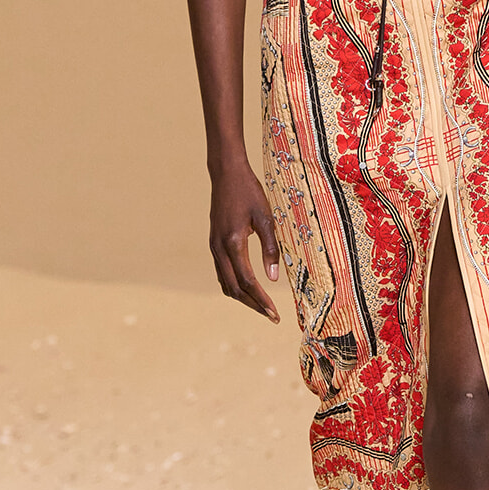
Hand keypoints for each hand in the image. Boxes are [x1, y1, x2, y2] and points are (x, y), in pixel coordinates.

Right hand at [209, 165, 281, 321]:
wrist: (226, 174)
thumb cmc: (249, 192)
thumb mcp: (266, 217)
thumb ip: (271, 247)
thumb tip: (274, 277)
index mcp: (233, 243)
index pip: (247, 281)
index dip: (261, 300)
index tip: (274, 313)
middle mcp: (219, 248)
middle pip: (234, 288)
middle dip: (253, 304)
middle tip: (271, 315)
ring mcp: (214, 246)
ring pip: (225, 283)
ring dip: (243, 297)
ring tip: (262, 305)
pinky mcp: (214, 243)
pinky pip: (222, 272)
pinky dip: (234, 285)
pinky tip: (247, 287)